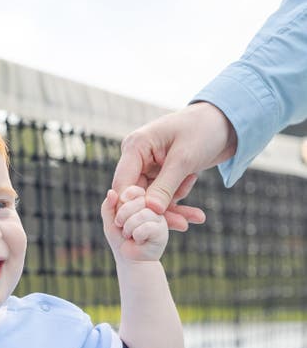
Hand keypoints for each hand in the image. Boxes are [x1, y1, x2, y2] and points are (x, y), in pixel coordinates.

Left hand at [102, 186, 168, 262]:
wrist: (131, 261)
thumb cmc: (121, 241)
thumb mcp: (110, 222)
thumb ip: (108, 206)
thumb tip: (111, 192)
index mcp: (141, 202)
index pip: (134, 191)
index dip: (124, 201)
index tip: (118, 217)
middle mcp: (152, 208)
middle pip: (138, 201)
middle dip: (123, 216)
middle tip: (122, 228)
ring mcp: (159, 218)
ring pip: (142, 214)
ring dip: (129, 228)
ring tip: (130, 236)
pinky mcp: (162, 231)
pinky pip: (146, 227)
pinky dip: (137, 236)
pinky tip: (139, 241)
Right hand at [112, 103, 237, 229]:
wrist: (225, 121)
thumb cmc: (203, 129)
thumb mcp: (184, 158)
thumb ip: (166, 186)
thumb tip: (151, 211)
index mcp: (135, 147)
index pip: (123, 184)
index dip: (129, 208)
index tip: (144, 226)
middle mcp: (137, 158)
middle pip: (136, 196)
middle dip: (157, 212)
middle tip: (180, 225)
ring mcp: (149, 168)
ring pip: (151, 200)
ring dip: (172, 212)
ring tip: (194, 219)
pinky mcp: (161, 176)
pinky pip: (164, 198)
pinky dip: (178, 206)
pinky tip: (196, 214)